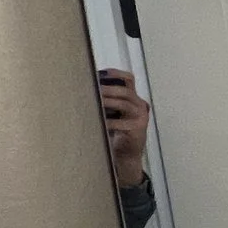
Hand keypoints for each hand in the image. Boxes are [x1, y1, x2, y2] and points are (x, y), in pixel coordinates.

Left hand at [97, 69, 150, 188]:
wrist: (126, 154)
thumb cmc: (116, 132)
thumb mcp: (113, 113)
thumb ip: (106, 101)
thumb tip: (86, 88)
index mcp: (133, 98)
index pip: (128, 79)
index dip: (115, 74)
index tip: (101, 73)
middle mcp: (140, 105)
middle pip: (125, 90)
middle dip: (108, 88)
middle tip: (93, 88)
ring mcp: (141, 117)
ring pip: (125, 103)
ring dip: (108, 102)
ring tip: (95, 101)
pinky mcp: (138, 129)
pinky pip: (122, 123)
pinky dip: (109, 122)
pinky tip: (99, 122)